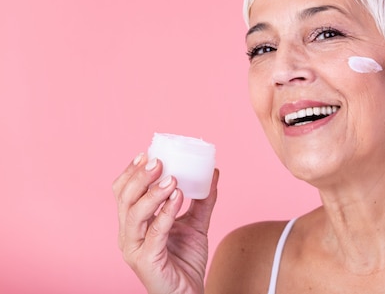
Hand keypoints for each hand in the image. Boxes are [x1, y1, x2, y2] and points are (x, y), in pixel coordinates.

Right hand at [113, 154, 218, 293]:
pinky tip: (178, 197)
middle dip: (139, 177)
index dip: (131, 172)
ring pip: (134, 214)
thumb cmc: (185, 261)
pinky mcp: (146, 261)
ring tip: (172, 178)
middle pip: (124, 199)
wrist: (189, 293)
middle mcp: (129, 234)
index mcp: (134, 223)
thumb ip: (203, 199)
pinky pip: (154, 233)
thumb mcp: (196, 224)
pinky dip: (165, 212)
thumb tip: (213, 171)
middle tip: (158, 161)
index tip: (147, 153)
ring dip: (152, 193)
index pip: (123, 192)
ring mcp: (134, 248)